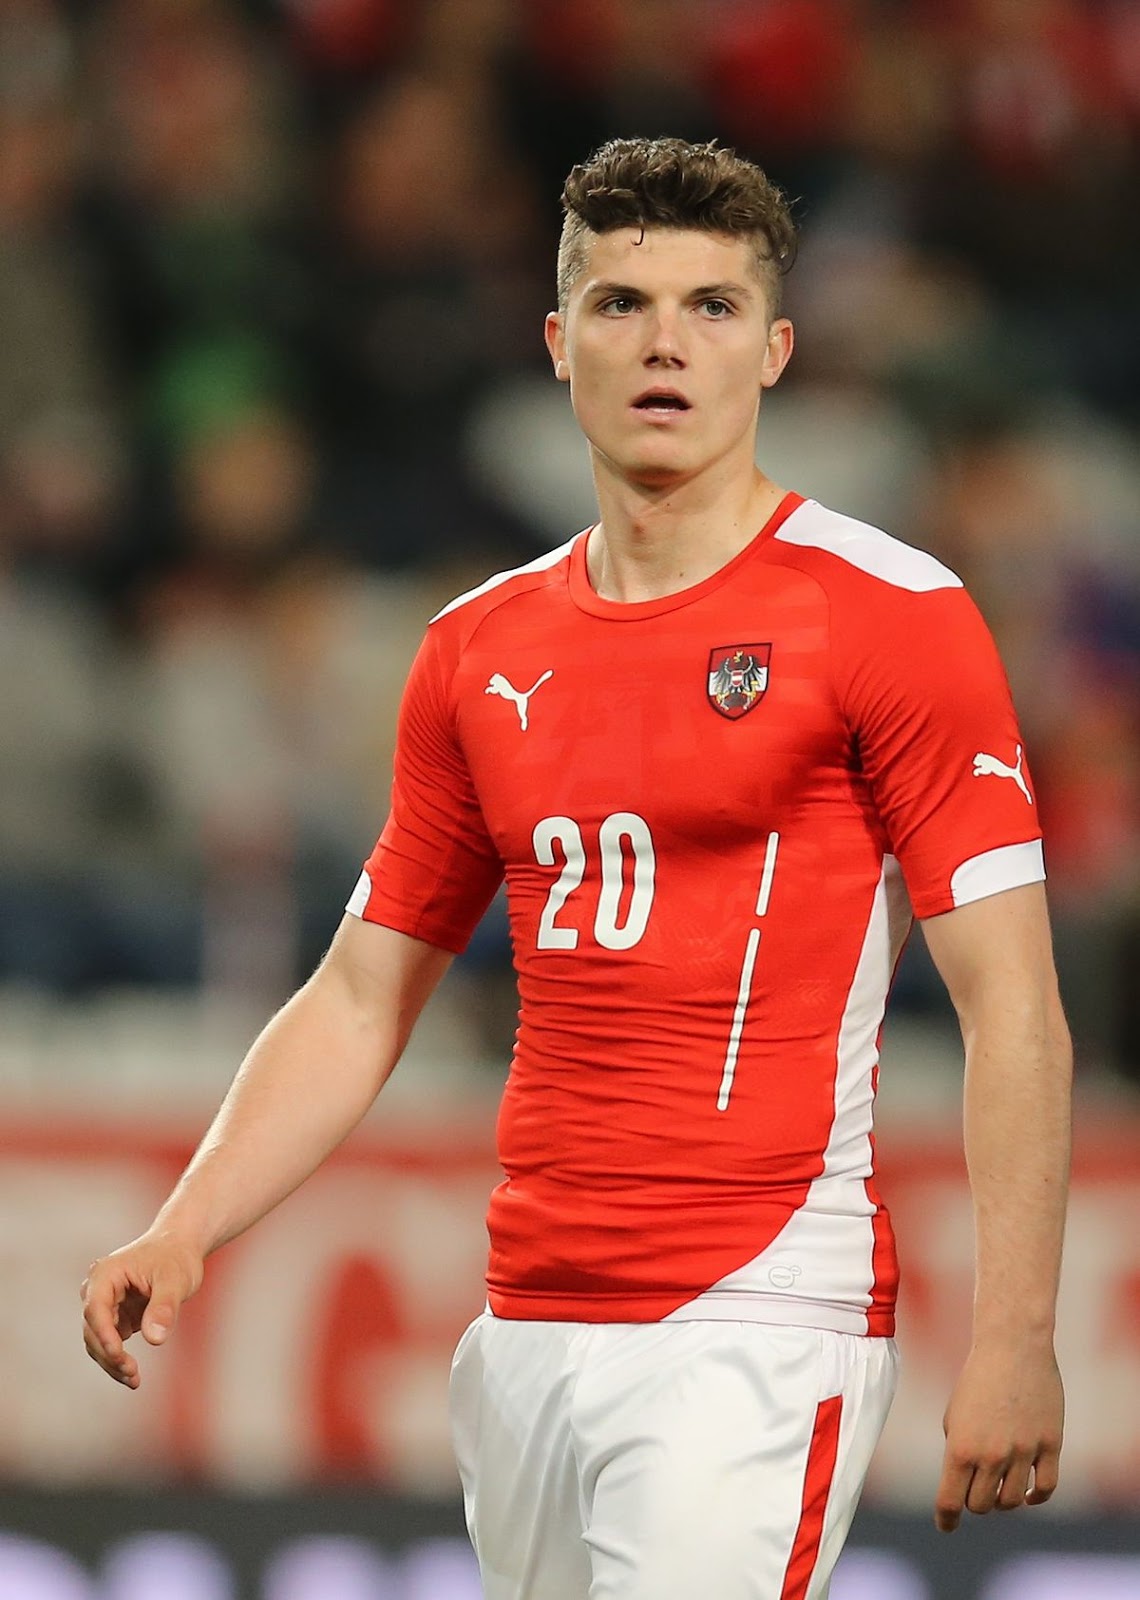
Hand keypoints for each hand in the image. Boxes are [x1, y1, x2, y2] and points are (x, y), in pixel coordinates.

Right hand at [81, 1233, 203, 1387]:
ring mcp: (105, 1306)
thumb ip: (164, 1307)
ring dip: (111, 1362)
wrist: (179, 1249)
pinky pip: (109, 1344)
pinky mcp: (114, 1318)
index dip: (104, 1334)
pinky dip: (117, 1360)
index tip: (118, 1355)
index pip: (95, 1308)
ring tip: (134, 1380)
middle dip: (109, 1354)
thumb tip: (155, 1339)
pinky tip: (132, 1376)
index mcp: (106, 1274)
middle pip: (92, 1329)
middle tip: (132, 1373)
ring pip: (97, 1341)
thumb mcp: (175, 1279)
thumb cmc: (176, 1258)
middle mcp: (98, 1290)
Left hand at [934, 1339, 1063, 1531]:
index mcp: (960, 1447)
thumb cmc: (977, 1378)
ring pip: (1011, 1501)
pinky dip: (1034, 1497)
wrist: (1012, 1346)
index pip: (950, 1501)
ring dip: (1002, 1498)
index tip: (945, 1526)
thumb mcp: (954, 1415)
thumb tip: (966, 1483)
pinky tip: (1026, 1493)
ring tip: (999, 1485)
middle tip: (975, 1489)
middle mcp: (991, 1455)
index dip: (946, 1519)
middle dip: (974, 1502)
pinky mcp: (1049, 1445)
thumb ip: (959, 1451)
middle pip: (981, 1505)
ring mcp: (1023, 1452)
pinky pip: (1045, 1488)